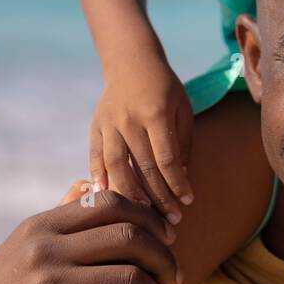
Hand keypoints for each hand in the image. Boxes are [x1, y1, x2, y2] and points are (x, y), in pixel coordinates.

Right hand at [0, 187, 180, 283]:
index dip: (148, 217)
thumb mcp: (18, 252)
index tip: (166, 238)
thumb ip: (56, 221)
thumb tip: (88, 183)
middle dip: (164, 256)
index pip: (109, 203)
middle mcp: (45, 250)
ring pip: (133, 278)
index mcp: (39, 228)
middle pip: (129, 236)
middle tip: (175, 276)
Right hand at [90, 54, 193, 216]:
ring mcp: (109, 124)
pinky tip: (108, 198)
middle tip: (172, 221)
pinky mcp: (95, 128)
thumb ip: (181, 144)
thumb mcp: (182, 109)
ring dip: (131, 195)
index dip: (178, 184)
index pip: (167, 159)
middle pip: (144, 168)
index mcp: (156, 113)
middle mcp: (129, 120)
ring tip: (144, 216)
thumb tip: (181, 179)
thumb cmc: (165, 89)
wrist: (132, 62)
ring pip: (117, 167)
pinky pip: (96, 159)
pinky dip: (100, 180)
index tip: (188, 202)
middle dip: (160, 198)